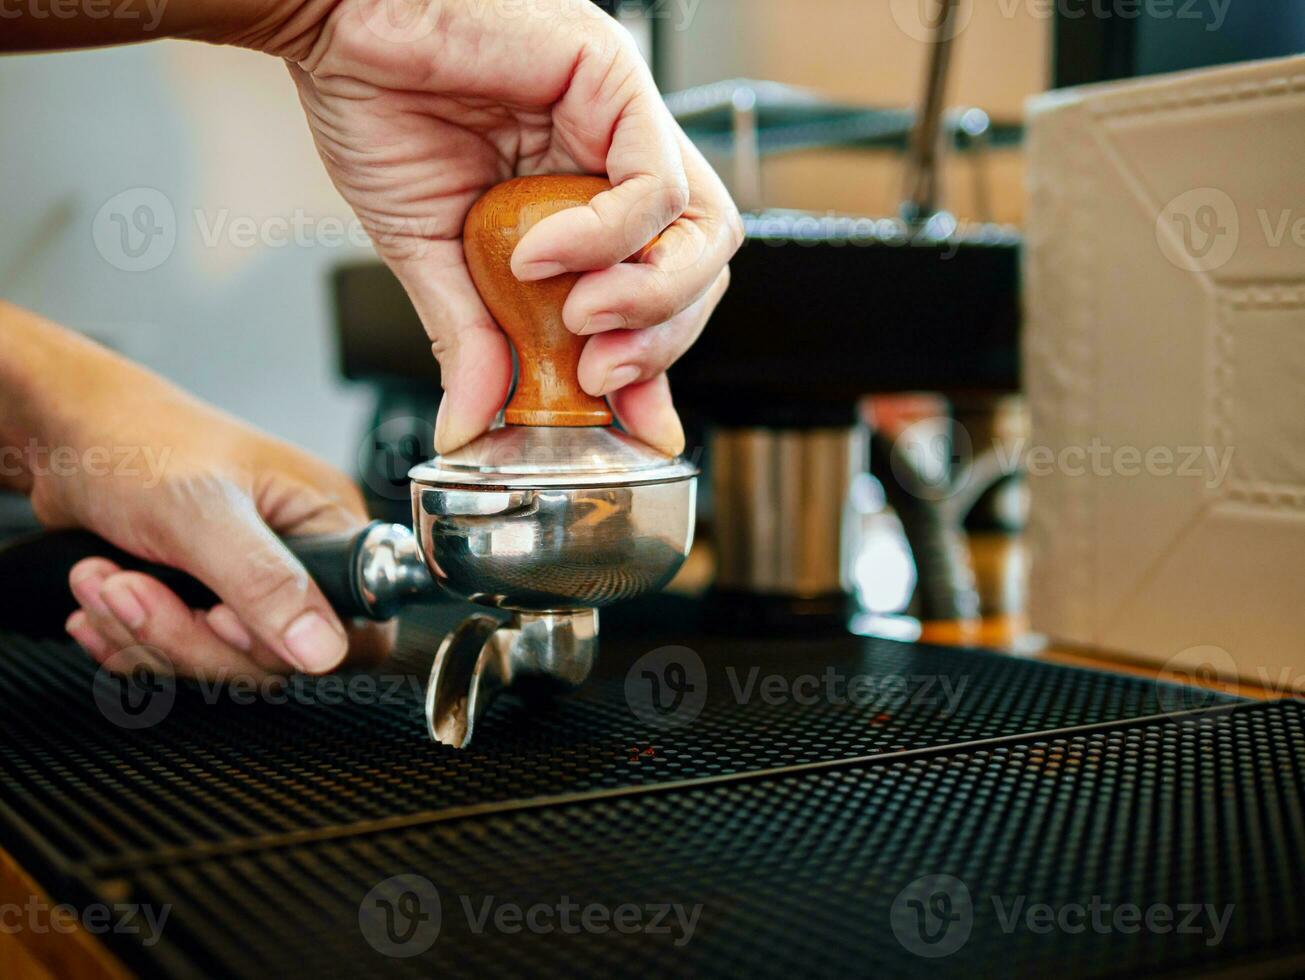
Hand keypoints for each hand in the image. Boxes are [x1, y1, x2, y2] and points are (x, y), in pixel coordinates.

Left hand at [2, 306, 391, 679]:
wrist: (63, 432)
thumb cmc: (134, 439)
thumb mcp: (200, 510)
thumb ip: (264, 581)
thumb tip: (323, 647)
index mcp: (325, 523)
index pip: (357, 622)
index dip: (289, 642)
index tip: (221, 614)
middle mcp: (297, 558)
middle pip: (276, 658)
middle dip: (187, 634)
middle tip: (132, 587)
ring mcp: (247, 583)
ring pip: (222, 662)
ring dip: (146, 634)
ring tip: (104, 581)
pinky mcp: (202, 601)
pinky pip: (181, 657)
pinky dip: (130, 639)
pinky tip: (102, 599)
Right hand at [284, 0, 742, 454]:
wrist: (332, 24)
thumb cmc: (381, 109)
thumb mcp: (430, 257)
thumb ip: (471, 339)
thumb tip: (471, 424)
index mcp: (588, 203)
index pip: (661, 294)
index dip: (657, 362)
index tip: (636, 421)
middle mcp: (621, 162)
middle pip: (704, 269)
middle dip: (663, 342)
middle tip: (597, 377)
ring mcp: (627, 120)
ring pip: (706, 230)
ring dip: (650, 300)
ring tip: (579, 324)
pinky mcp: (616, 78)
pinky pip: (654, 184)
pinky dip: (607, 238)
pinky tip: (542, 256)